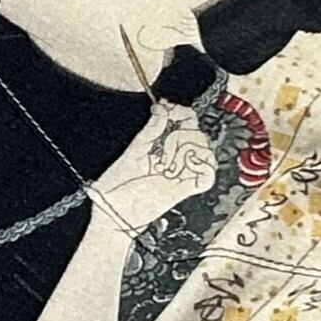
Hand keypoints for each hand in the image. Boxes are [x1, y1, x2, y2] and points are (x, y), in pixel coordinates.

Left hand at [94, 102, 216, 228]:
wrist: (113, 213)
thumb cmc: (115, 186)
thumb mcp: (132, 151)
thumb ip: (150, 131)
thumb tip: (162, 110)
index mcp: (162, 147)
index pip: (185, 121)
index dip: (181, 111)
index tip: (168, 107)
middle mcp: (175, 159)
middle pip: (197, 133)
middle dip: (181, 132)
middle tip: (163, 145)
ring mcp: (181, 174)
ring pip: (206, 151)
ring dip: (189, 149)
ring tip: (169, 160)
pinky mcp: (185, 189)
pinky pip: (208, 176)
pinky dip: (204, 166)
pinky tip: (188, 164)